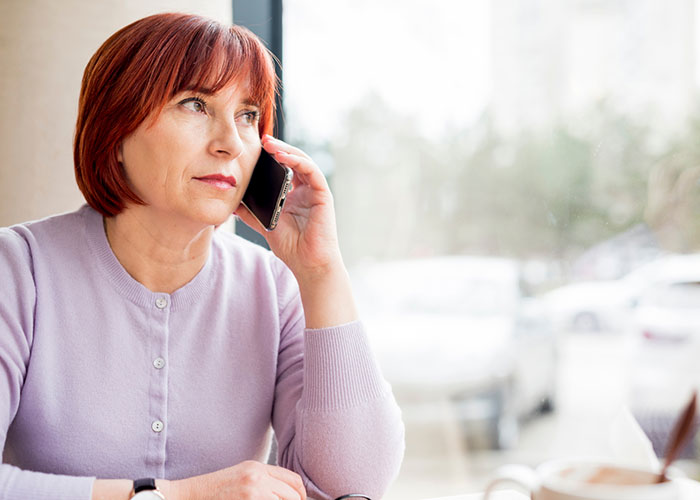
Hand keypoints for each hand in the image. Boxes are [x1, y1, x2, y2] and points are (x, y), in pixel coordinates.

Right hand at [173, 460, 305, 499]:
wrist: (190, 495)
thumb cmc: (216, 490)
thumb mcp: (243, 476)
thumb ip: (265, 480)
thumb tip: (290, 493)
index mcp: (258, 468)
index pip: (293, 480)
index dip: (301, 494)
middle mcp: (257, 477)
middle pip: (293, 495)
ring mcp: (252, 492)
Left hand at [235, 135, 342, 279]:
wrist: (307, 263)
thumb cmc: (291, 247)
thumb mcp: (265, 225)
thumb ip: (251, 213)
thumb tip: (231, 203)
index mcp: (294, 194)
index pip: (284, 168)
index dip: (272, 157)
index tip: (255, 148)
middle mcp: (306, 190)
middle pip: (294, 161)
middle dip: (278, 148)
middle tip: (262, 139)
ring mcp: (316, 191)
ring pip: (303, 161)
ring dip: (287, 150)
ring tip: (270, 145)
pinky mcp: (323, 195)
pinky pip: (311, 171)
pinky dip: (298, 161)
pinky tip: (283, 157)